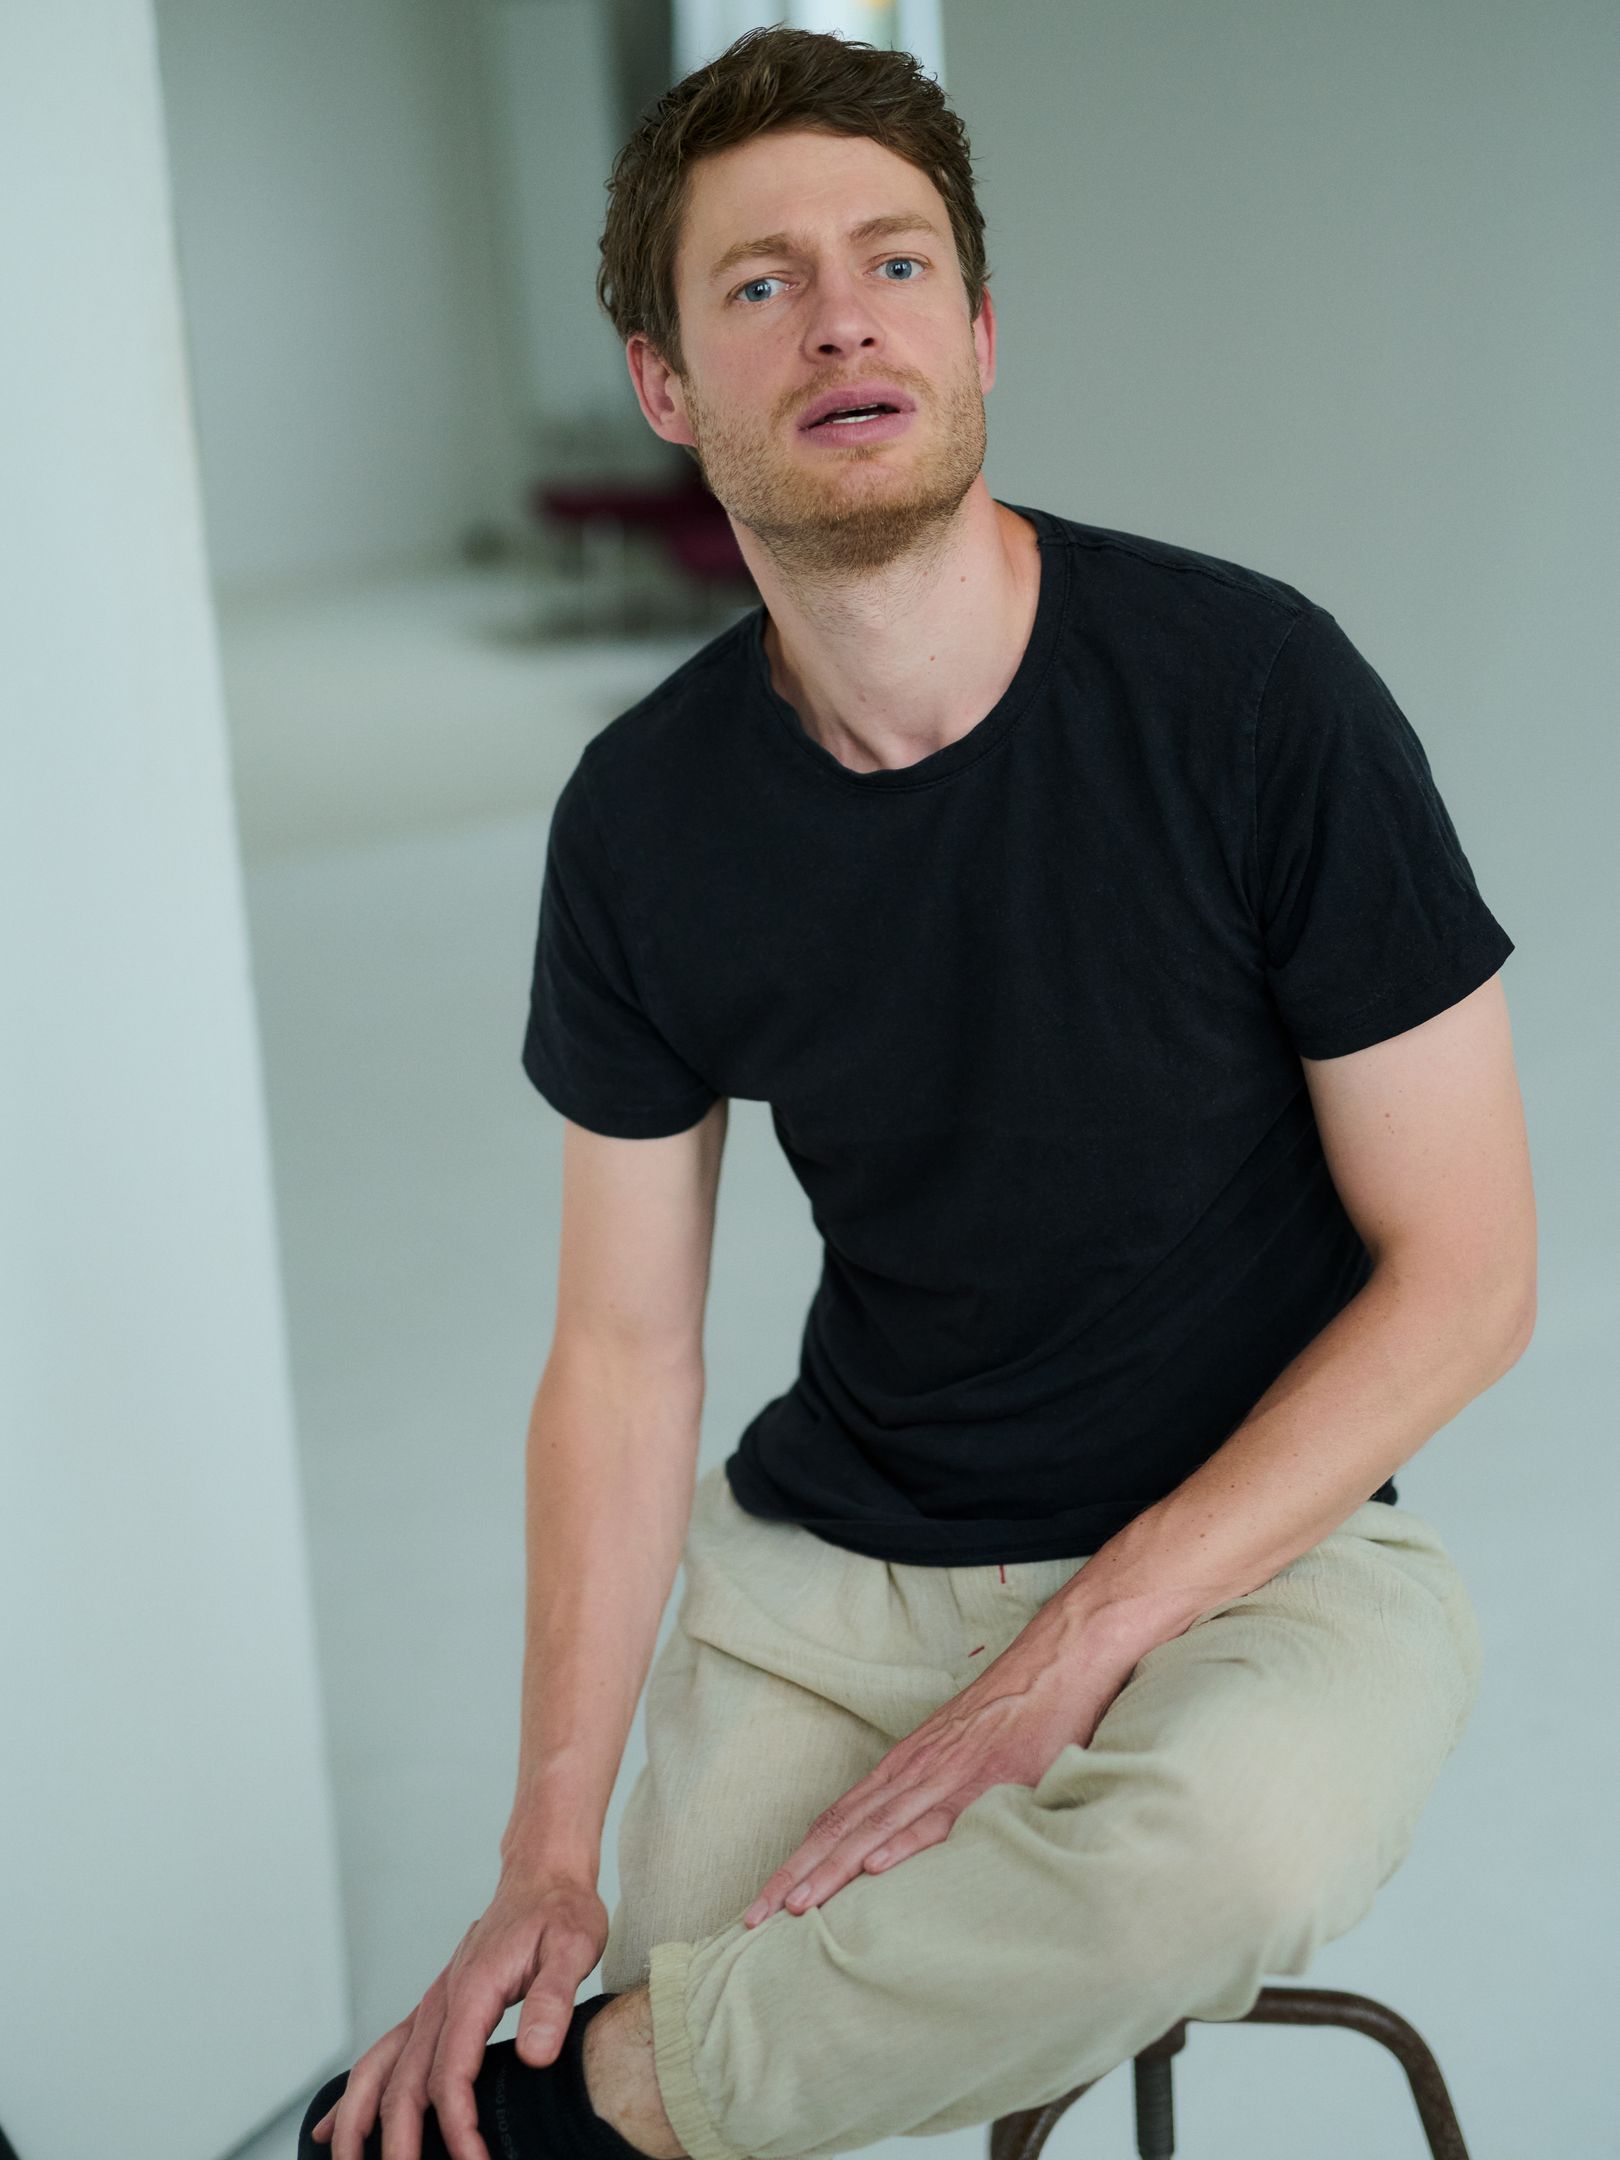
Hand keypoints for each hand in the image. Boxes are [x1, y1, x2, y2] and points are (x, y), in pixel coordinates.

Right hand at [308, 1869, 608, 2159]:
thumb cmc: (560, 1909)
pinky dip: (358, 2092)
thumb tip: (536, 2055)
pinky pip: (386, 2054)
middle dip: (398, 2143)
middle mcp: (441, 2000)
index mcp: (472, 1992)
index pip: (451, 2077)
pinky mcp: (435, 2006)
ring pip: (379, 2070)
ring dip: (359, 2121)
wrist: (542, 1875)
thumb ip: (554, 1999)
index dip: (458, 2128)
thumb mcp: (573, 1946)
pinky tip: (336, 2123)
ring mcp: (433, 2003)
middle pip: (404, 2084)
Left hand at [741, 1594, 1145, 1927]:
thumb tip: (906, 1842)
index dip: (799, 1861)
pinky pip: (937, 1819)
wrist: (1054, 1666)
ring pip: (874, 1830)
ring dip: (831, 1871)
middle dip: (794, 1876)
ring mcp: (945, 1777)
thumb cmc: (1012, 1713)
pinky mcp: (984, 1782)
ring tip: (795, 1907)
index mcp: (903, 1769)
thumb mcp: (960, 1754)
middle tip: (752, 1919)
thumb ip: (933, 1796)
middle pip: (839, 1829)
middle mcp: (912, 1772)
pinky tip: (873, 1869)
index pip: (837, 1820)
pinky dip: (901, 1844)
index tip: (766, 1901)